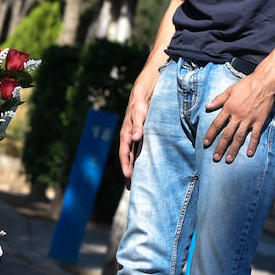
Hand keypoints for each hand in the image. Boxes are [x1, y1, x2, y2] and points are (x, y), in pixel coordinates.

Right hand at [119, 67, 159, 182]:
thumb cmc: (141, 99)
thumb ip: (137, 124)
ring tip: (138, 181)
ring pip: (135, 154)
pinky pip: (142, 148)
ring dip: (136, 167)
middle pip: (129, 157)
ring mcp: (137, 134)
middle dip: (129, 171)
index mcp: (127, 132)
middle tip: (132, 187)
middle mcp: (131, 135)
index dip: (126, 165)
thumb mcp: (140, 110)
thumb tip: (135, 138)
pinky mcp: (144, 132)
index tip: (129, 177)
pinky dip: (143, 158)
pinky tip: (148, 165)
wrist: (147, 88)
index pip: (125, 152)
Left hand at [203, 71, 274, 162]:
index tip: (206, 143)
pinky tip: (249, 154)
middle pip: (227, 134)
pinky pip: (255, 135)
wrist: (265, 82)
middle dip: (220, 147)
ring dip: (233, 149)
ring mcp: (249, 119)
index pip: (216, 124)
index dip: (210, 134)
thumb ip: (218, 99)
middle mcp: (238, 116)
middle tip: (215, 158)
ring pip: (239, 137)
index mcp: (229, 108)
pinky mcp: (260, 121)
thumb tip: (207, 107)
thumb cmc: (247, 84)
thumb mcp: (230, 90)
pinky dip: (252, 145)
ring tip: (228, 160)